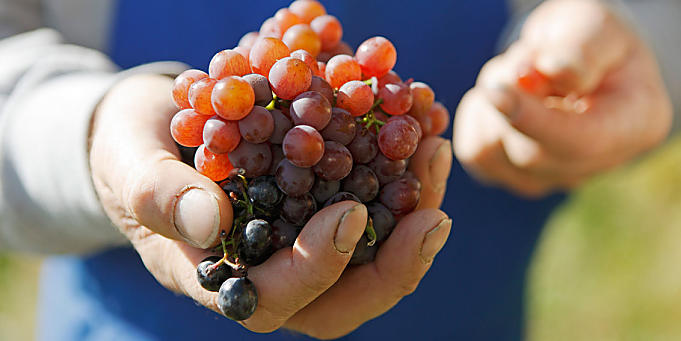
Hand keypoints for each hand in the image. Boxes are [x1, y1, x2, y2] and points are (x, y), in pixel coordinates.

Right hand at [89, 74, 452, 338]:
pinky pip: (374, 209)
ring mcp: (299, 245)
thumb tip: (209, 223)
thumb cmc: (131, 153)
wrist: (153, 130)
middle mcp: (269, 273)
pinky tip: (421, 137)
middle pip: (342, 298)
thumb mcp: (130, 166)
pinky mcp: (320, 208)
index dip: (318, 268)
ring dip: (412, 217)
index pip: (274, 299)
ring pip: (370, 260)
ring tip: (434, 158)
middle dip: (395, 264)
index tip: (349, 213)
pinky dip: (403, 180)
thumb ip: (158, 195)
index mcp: (219, 279)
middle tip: (432, 215)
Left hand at [454, 0, 671, 196]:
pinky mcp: (512, 177)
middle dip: (509, 97)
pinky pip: (474, 152)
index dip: (533, 120)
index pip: (580, 141)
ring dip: (492, 101)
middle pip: (528, 152)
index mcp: (635, 125)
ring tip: (523, 75)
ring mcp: (553, 177)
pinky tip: (504, 96)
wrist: (574, 56)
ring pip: (494, 152)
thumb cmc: (589, 38)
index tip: (496, 91)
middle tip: (525, 55)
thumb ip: (581, 48)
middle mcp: (596, 164)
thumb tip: (553, 71)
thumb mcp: (595, 26)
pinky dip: (477, 117)